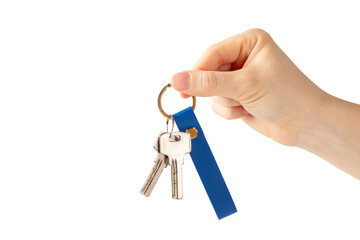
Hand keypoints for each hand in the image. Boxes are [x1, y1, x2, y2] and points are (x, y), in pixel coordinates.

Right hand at [171, 29, 327, 146]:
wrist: (306, 124)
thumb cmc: (289, 96)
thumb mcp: (245, 85)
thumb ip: (208, 83)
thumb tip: (178, 79)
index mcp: (249, 42)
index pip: (212, 53)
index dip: (197, 71)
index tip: (182, 87)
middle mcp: (243, 57)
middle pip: (209, 73)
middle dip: (219, 90)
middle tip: (232, 97)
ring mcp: (240, 78)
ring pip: (212, 91)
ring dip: (227, 103)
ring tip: (246, 104)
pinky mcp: (239, 96)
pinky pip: (219, 104)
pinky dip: (230, 111)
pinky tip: (246, 110)